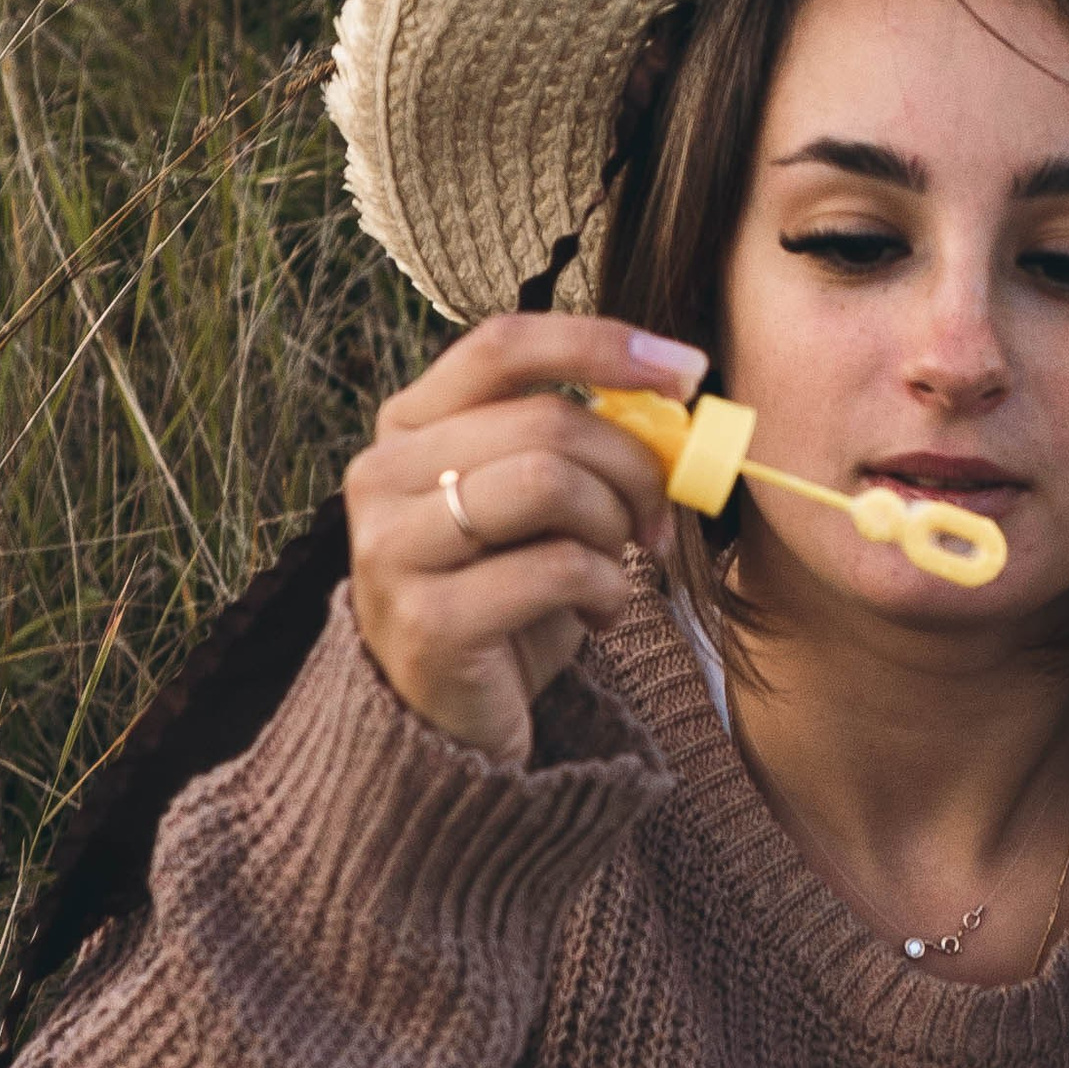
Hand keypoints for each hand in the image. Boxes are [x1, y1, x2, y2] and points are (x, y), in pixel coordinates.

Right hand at [345, 313, 707, 763]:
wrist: (453, 722)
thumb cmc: (509, 596)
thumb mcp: (539, 505)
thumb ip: (579, 445)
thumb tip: (676, 396)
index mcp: (408, 425)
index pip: (502, 345)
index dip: (600, 345)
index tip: (686, 369)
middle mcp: (381, 474)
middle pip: (547, 421)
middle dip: (634, 466)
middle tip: (661, 517)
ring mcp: (393, 548)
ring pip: (551, 483)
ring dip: (616, 525)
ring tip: (621, 564)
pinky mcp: (427, 620)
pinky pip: (557, 569)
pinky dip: (608, 589)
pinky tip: (600, 616)